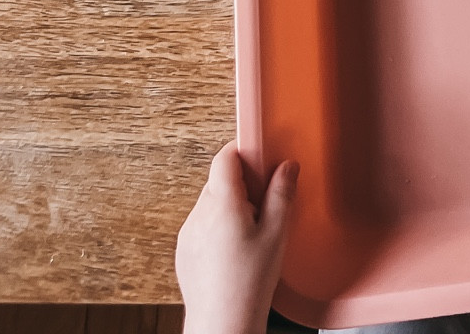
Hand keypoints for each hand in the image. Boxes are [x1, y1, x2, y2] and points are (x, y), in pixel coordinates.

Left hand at [175, 143, 297, 333]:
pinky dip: (217, 227)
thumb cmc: (249, 285)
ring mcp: (187, 234)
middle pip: (218, 180)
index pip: (225, 158)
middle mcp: (199, 215)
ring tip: (250, 233)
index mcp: (222, 205)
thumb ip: (282, 194)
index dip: (243, 152)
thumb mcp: (276, 234)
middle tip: (263, 204)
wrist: (222, 326)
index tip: (260, 158)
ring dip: (229, 206)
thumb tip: (286, 166)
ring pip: (210, 202)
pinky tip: (234, 251)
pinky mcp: (183, 251)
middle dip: (242, 184)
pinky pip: (201, 224)